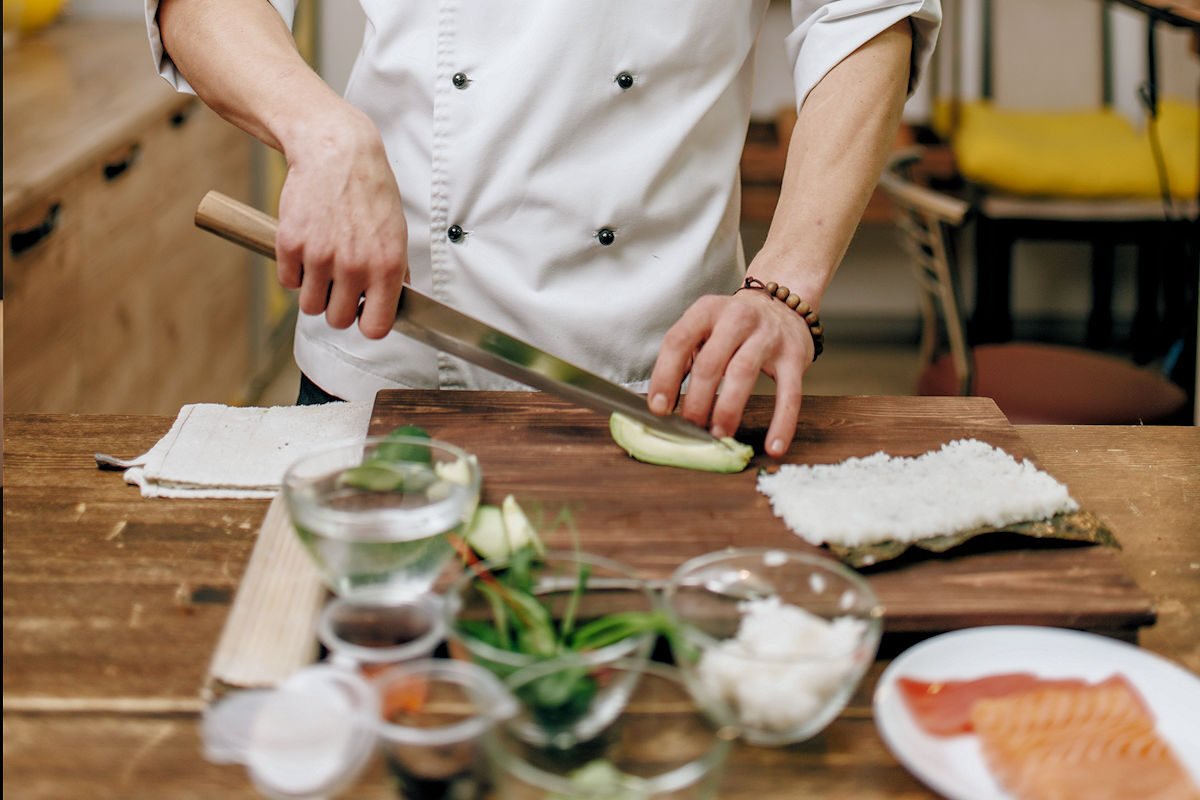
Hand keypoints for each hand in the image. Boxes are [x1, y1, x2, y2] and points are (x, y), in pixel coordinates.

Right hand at [275, 110, 407, 338]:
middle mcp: (354, 266)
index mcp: (386, 266)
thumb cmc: (369, 190)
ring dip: (315, 291)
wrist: (336, 152)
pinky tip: (307, 248)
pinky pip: (288, 282)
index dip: (368, 324)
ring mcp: (320, 257)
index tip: (363, 314)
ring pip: (310, 306)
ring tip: (324, 266)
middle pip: (337, 321)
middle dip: (337, 307)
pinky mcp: (290, 244)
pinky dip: (295, 271)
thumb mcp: (396, 231)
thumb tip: (394, 302)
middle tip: (340, 285)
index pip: (375, 328)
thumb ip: (394, 271)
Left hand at [647, 290, 814, 457]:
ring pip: (743, 374)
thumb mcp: (705, 328)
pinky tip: (774, 447)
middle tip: (690, 428)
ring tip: (718, 435)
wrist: (785, 306)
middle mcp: (737, 317)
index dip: (665, 377)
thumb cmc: (734, 327)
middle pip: (710, 362)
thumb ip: (684, 358)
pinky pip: (790, 394)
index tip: (659, 408)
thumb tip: (663, 403)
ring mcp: (768, 336)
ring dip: (727, 410)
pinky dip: (782, 423)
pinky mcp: (794, 356)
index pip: (678, 341)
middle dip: (696, 401)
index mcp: (707, 311)